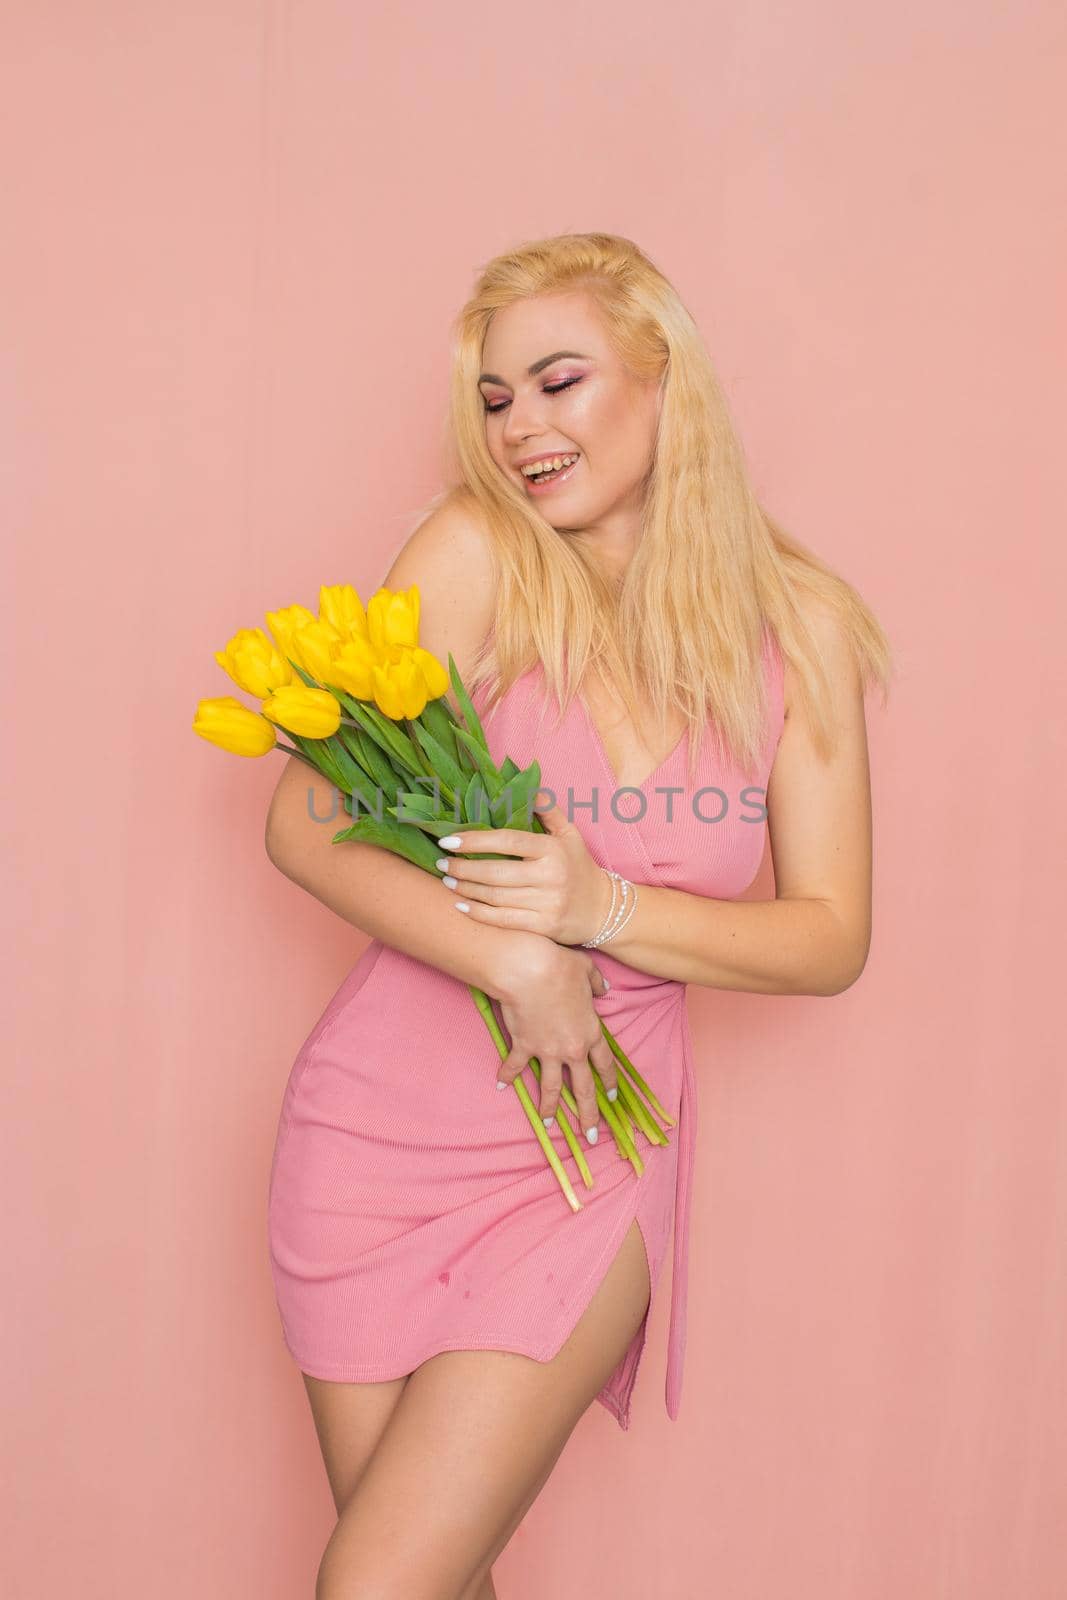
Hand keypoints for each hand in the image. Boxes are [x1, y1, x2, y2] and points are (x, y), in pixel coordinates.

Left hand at [435, 795, 612, 945]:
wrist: (603, 910)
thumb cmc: (579, 867)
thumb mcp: (570, 835)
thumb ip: (548, 811)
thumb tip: (528, 787)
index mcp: (552, 850)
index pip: (508, 841)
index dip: (476, 840)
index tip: (449, 840)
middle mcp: (550, 876)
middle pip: (496, 872)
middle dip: (463, 867)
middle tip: (441, 862)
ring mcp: (546, 903)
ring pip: (496, 897)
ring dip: (466, 889)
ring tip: (447, 880)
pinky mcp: (542, 926)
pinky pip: (503, 920)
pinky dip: (478, 914)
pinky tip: (460, 906)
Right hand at [493, 939, 617, 1138]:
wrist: (530, 971)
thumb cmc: (560, 967)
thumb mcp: (587, 970)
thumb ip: (598, 982)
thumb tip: (605, 987)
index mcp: (591, 1033)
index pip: (604, 1065)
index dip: (608, 1083)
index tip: (610, 1098)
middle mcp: (572, 1049)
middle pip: (583, 1088)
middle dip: (588, 1114)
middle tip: (591, 1135)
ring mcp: (547, 1051)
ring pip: (551, 1087)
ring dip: (549, 1108)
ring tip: (547, 1125)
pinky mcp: (524, 1047)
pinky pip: (515, 1067)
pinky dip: (507, 1077)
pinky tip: (501, 1086)